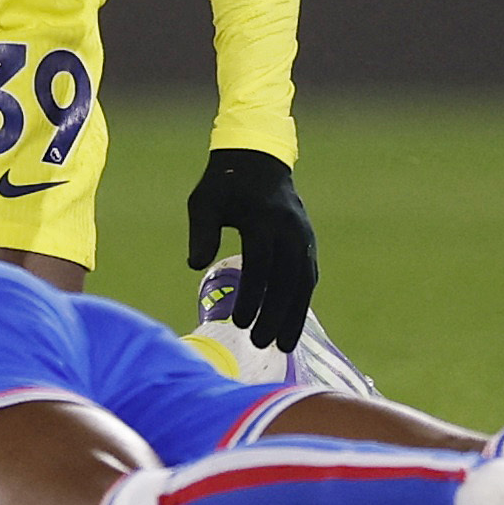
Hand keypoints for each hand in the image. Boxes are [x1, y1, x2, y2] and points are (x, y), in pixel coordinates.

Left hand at [185, 148, 317, 352]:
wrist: (258, 158)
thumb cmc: (224, 184)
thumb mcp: (204, 201)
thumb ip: (201, 233)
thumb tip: (196, 266)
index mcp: (263, 218)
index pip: (260, 264)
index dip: (251, 296)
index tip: (238, 322)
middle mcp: (288, 228)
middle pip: (285, 279)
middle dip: (274, 315)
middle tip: (259, 343)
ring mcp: (303, 234)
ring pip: (302, 281)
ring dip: (294, 314)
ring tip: (284, 346)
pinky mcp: (308, 239)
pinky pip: (308, 274)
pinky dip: (301, 300)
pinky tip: (292, 324)